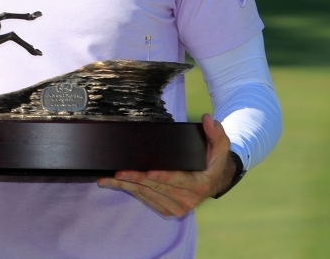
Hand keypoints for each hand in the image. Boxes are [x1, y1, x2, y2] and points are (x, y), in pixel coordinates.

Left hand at [96, 113, 233, 217]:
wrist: (213, 181)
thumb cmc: (212, 160)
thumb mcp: (220, 145)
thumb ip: (215, 133)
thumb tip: (208, 119)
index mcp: (199, 184)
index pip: (179, 180)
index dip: (163, 176)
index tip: (149, 172)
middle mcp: (187, 199)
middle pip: (157, 188)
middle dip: (137, 179)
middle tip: (120, 172)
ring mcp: (176, 207)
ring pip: (147, 195)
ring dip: (127, 186)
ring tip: (109, 179)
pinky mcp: (166, 209)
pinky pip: (145, 199)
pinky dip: (129, 191)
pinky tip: (114, 184)